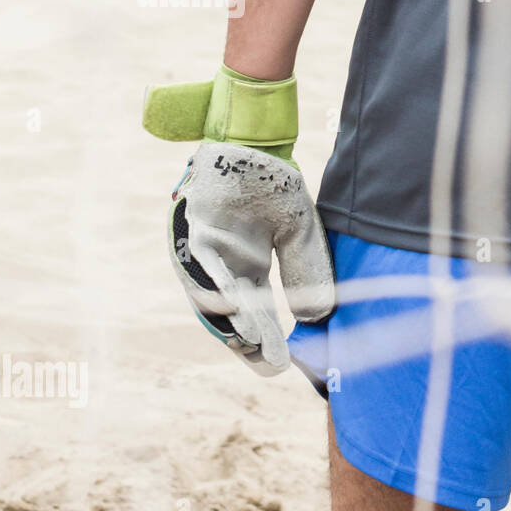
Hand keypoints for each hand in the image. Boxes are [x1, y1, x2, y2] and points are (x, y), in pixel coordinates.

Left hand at [169, 144, 333, 374]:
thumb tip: (318, 316)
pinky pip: (201, 262)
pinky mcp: (193, 229)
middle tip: (268, 364)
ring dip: (230, 318)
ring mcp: (204, 250)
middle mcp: (223, 266)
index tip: (285, 362)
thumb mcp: (300, 235)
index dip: (269, 337)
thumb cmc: (273, 186)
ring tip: (251, 343)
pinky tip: (233, 304)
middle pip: (232, 312)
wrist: (255, 145)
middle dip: (250, 339)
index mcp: (248, 268)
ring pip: (212, 293)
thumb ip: (306, 271)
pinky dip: (216, 284)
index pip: (257, 312)